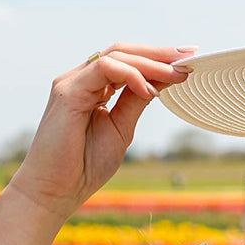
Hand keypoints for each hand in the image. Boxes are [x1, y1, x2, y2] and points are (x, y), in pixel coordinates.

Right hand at [6, 44, 195, 222]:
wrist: (55, 192)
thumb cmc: (84, 165)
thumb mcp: (121, 127)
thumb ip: (136, 101)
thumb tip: (163, 80)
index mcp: (93, 88)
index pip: (127, 62)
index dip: (157, 58)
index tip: (188, 60)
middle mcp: (81, 80)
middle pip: (122, 52)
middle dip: (158, 53)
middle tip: (190, 56)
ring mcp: (72, 83)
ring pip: (115, 56)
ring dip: (150, 62)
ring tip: (177, 73)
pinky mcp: (67, 91)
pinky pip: (104, 69)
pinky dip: (130, 74)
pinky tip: (149, 89)